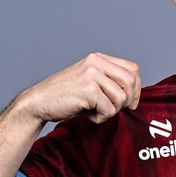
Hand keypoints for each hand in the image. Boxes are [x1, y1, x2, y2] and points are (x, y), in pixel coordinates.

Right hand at [18, 52, 140, 124]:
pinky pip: (109, 110)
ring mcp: (91, 75)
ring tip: (95, 111)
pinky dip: (101, 118)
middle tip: (113, 110)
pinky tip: (88, 115)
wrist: (39, 102)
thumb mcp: (89, 81)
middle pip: (131, 82)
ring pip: (122, 98)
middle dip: (128, 101)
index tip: (130, 103)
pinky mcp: (88, 90)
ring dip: (112, 111)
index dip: (136, 89)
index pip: (133, 69)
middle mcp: (96, 62)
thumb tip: (134, 95)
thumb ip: (108, 81)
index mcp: (98, 58)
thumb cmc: (65, 96)